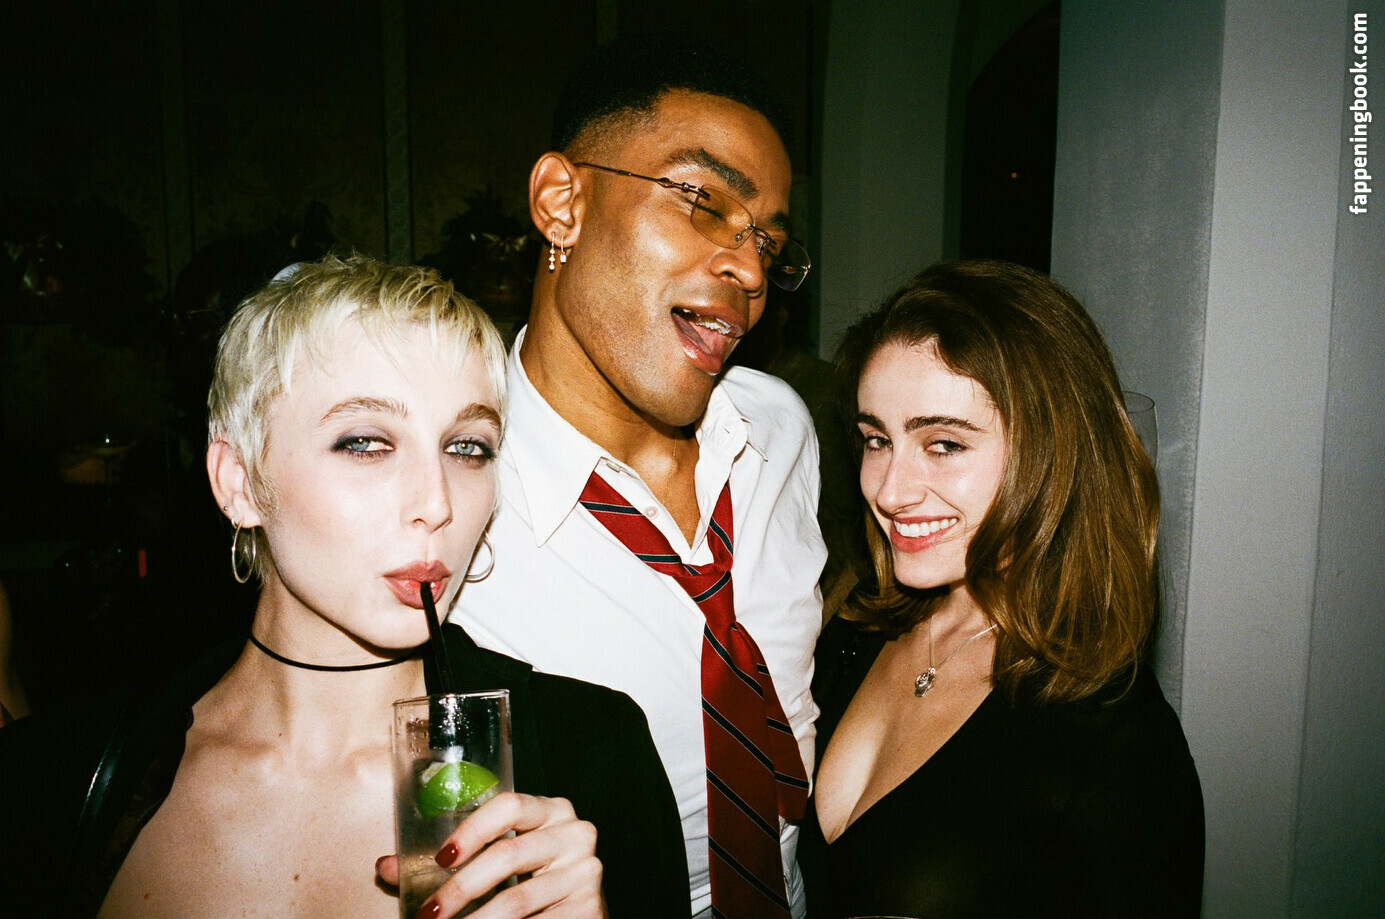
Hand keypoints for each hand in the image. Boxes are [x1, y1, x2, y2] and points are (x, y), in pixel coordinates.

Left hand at [377, 792, 606, 918]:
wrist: (575, 913)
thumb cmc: (527, 882)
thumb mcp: (489, 866)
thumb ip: (444, 864)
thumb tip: (384, 867)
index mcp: (549, 810)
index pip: (510, 805)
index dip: (473, 829)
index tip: (441, 859)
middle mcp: (574, 832)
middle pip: (509, 854)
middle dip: (461, 888)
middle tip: (429, 913)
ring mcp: (586, 870)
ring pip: (518, 897)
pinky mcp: (590, 906)